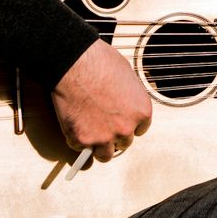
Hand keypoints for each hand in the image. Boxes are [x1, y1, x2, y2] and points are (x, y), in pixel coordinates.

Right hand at [51, 39, 152, 162]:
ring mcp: (103, 137)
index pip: (140, 130)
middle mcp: (126, 128)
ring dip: (98, 146)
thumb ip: (130, 97)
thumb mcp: (127, 76)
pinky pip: (80, 149)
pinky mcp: (81, 140)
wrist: (75, 63)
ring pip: (105, 155)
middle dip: (114, 135)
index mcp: (141, 112)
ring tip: (90, 134)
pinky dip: (77, 140)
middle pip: (124, 143)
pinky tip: (74, 125)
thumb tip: (125, 104)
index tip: (119, 121)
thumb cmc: (100, 62)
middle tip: (102, 123)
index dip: (128, 124)